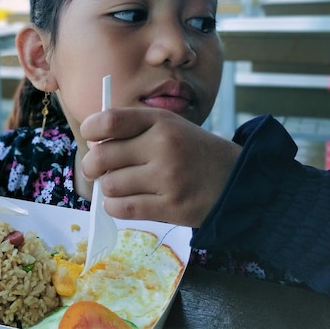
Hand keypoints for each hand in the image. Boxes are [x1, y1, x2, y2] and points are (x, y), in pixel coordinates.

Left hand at [80, 107, 240, 227]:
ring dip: (107, 188)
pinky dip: (114, 206)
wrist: (238, 180)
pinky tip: (122, 201)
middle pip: (101, 157)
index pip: (110, 120)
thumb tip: (92, 144)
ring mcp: (168, 178)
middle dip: (91, 165)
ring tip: (119, 185)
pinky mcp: (171, 207)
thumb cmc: (192, 151)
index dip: (91, 129)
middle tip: (95, 168)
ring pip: (110, 185)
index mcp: (160, 121)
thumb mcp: (169, 126)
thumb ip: (133, 129)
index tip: (90, 135)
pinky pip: (123, 209)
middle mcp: (163, 146)